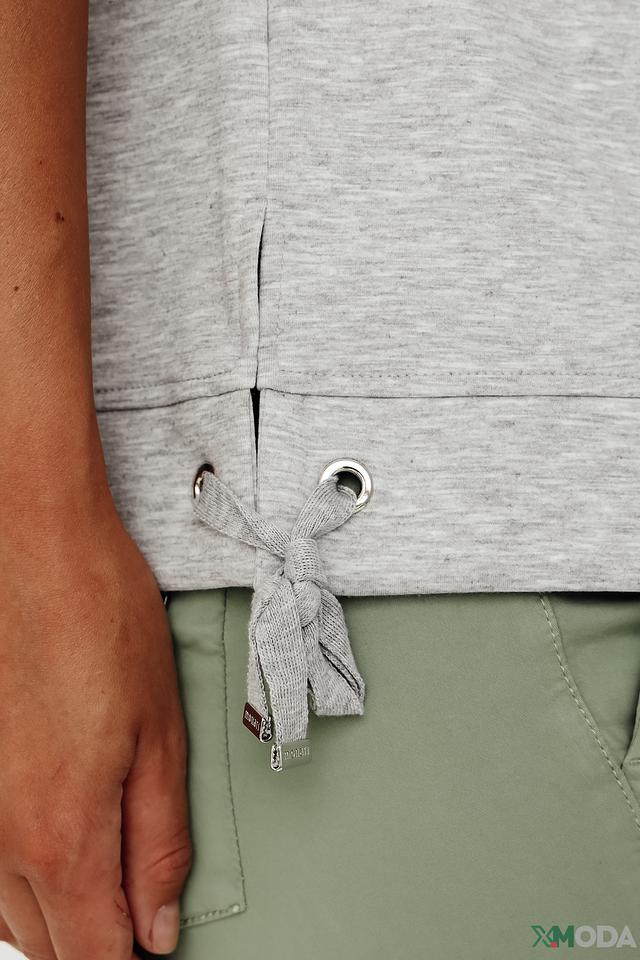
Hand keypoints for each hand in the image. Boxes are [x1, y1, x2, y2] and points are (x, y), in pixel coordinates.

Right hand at [0, 498, 190, 958]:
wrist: (33, 546)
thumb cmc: (102, 620)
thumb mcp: (161, 733)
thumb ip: (159, 841)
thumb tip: (158, 926)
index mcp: (62, 833)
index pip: (93, 958)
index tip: (155, 949)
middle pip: (48, 945)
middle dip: (98, 943)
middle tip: (141, 907)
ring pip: (11, 911)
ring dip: (60, 911)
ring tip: (107, 872)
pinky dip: (24, 872)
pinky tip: (58, 836)